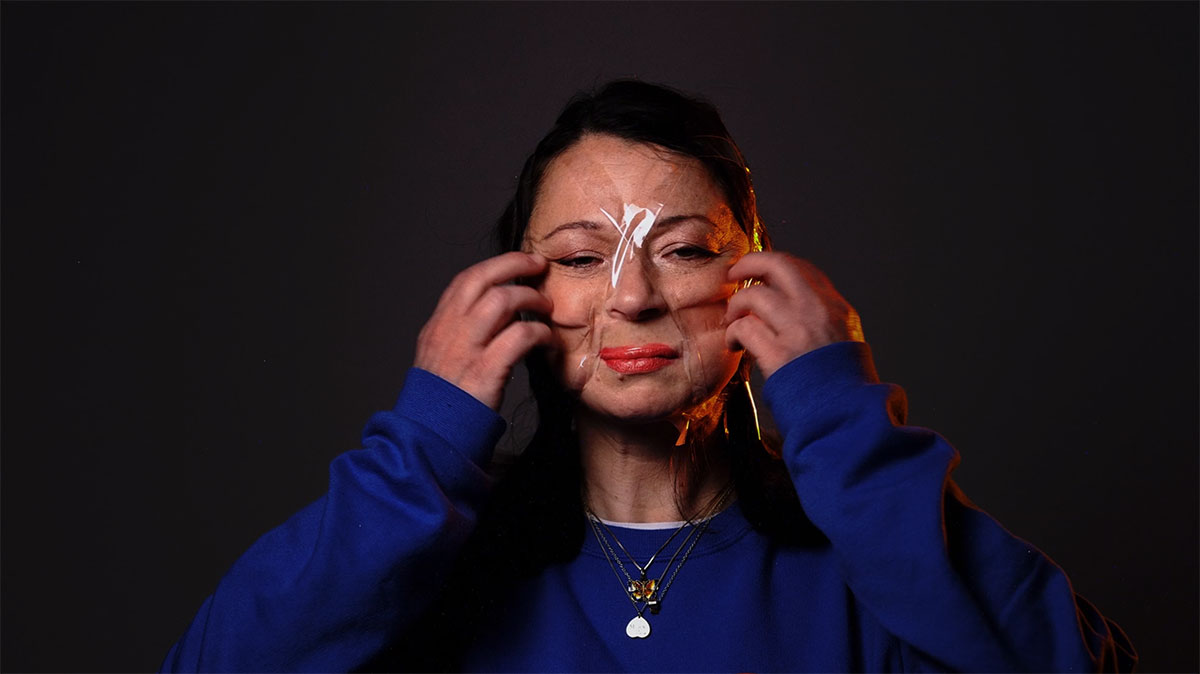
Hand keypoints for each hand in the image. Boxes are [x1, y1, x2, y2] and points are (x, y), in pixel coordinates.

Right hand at [415, 252, 553, 409]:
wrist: (431, 436)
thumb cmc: (442, 402)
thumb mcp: (441, 358)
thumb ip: (462, 334)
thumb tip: (499, 317)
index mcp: (438, 326)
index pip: (465, 281)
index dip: (496, 266)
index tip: (519, 263)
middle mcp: (448, 331)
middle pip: (483, 280)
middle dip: (515, 265)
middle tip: (539, 266)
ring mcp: (466, 349)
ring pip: (502, 301)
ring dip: (530, 298)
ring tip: (547, 307)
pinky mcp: (485, 370)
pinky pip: (520, 336)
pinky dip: (540, 332)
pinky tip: (549, 339)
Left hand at [724, 252, 864, 378]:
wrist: (849, 414)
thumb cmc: (845, 384)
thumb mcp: (846, 339)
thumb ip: (821, 319)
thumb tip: (789, 306)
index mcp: (835, 307)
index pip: (800, 269)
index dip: (773, 266)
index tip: (758, 272)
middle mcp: (817, 311)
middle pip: (777, 265)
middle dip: (749, 264)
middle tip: (734, 274)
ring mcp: (798, 330)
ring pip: (754, 296)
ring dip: (736, 306)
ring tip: (732, 321)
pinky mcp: (779, 354)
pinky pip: (744, 328)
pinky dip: (732, 334)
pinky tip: (734, 345)